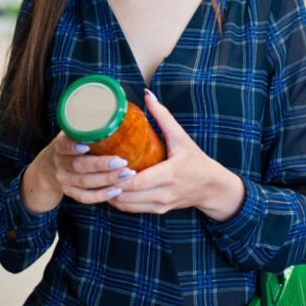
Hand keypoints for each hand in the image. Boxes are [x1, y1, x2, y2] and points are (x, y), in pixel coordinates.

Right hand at [21, 132, 136, 213]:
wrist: (50, 168)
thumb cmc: (70, 144)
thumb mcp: (73, 131)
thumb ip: (90, 123)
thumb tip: (119, 105)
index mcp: (60, 145)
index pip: (63, 145)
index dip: (73, 147)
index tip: (86, 145)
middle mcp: (60, 163)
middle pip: (78, 166)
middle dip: (101, 165)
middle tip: (122, 161)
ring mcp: (64, 180)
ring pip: (84, 183)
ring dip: (107, 180)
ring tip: (127, 174)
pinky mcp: (70, 193)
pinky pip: (85, 198)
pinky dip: (102, 196)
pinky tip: (117, 190)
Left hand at [111, 90, 244, 220]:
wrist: (211, 187)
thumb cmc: (195, 160)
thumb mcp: (181, 137)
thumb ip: (163, 116)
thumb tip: (147, 95)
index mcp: (170, 174)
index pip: (137, 181)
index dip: (118, 175)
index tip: (106, 163)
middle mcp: (164, 193)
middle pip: (127, 194)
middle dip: (108, 183)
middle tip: (95, 168)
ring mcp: (160, 205)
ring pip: (126, 204)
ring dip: (110, 193)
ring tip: (98, 177)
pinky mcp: (158, 210)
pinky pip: (131, 209)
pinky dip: (118, 200)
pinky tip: (110, 187)